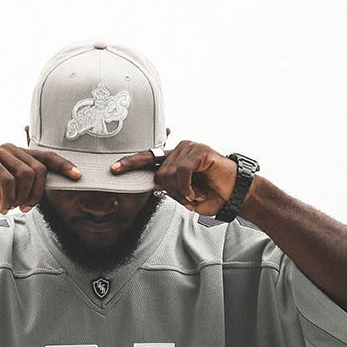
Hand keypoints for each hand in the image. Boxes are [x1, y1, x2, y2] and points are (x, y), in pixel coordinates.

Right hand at [0, 144, 81, 214]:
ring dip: (20, 198)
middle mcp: (12, 150)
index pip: (47, 158)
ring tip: (10, 206)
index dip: (64, 166)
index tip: (78, 177)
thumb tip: (49, 189)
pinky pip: (9, 181)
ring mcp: (0, 153)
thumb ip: (29, 186)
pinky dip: (8, 199)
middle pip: (39, 171)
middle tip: (24, 208)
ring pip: (26, 176)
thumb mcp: (13, 192)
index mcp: (21, 155)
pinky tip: (2, 207)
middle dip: (36, 194)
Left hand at [110, 141, 240, 215]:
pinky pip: (182, 172)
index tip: (113, 169)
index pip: (147, 159)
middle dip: (172, 193)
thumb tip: (157, 186)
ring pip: (169, 174)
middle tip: (189, 199)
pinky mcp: (199, 150)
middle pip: (159, 175)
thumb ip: (169, 189)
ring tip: (196, 195)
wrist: (233, 195)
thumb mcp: (185, 195)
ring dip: (182, 192)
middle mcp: (178, 151)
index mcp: (173, 161)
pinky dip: (188, 187)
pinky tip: (197, 193)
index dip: (130, 164)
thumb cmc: (211, 195)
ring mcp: (189, 148)